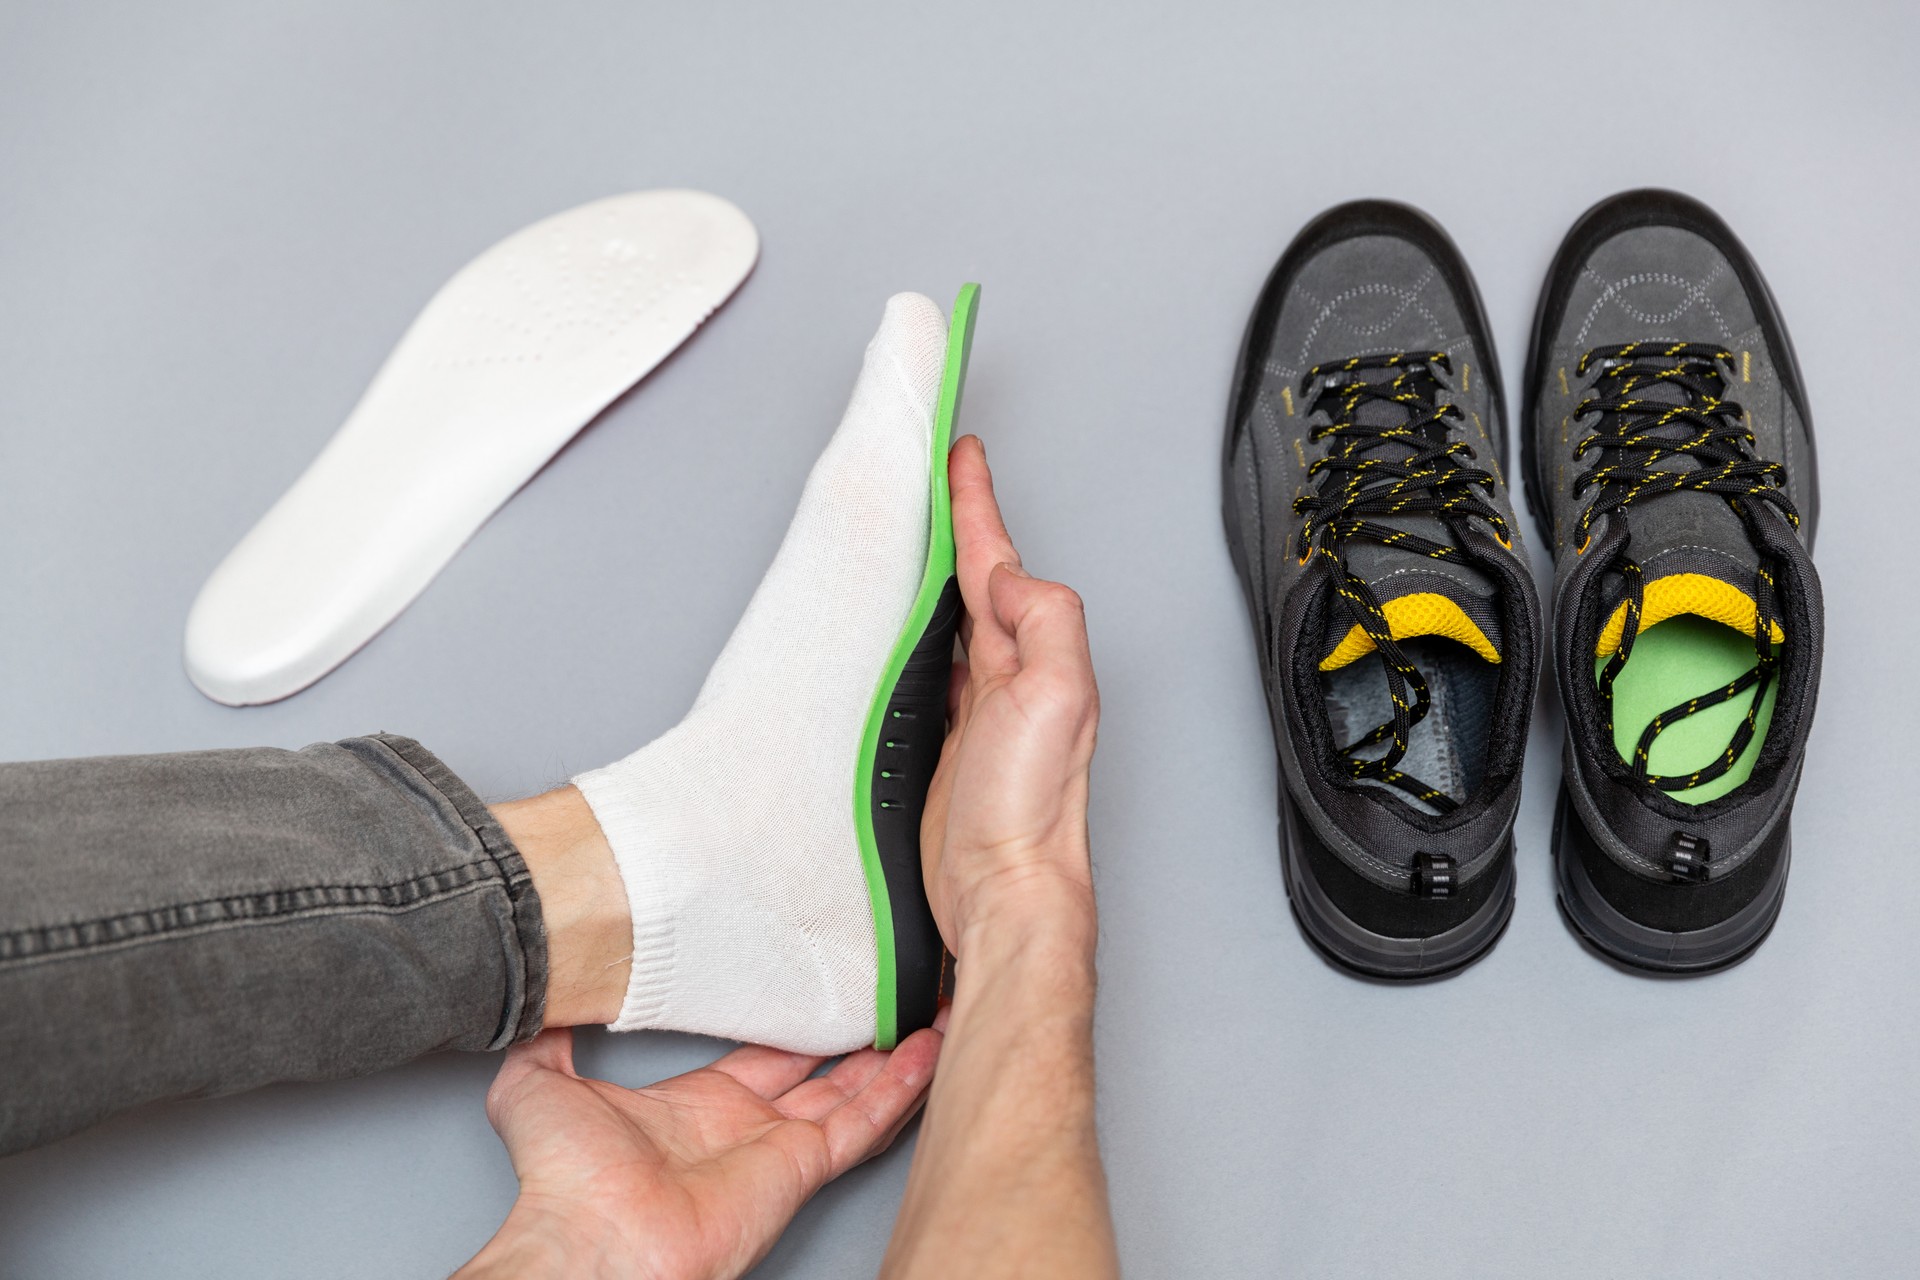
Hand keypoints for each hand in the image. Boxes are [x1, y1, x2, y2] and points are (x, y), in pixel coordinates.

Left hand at [459, 1023, 943, 1279]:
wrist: (588, 1238)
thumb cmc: (563, 1182)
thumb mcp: (535, 1087)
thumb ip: (546, 1042)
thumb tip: (538, 1004)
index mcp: (693, 1107)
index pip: (760, 1057)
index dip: (794, 1026)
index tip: (821, 993)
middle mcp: (743, 1128)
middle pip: (819, 1075)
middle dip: (857, 1040)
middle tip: (894, 1000)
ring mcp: (778, 1149)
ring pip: (854, 1095)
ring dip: (894, 1058)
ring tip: (931, 1016)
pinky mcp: (803, 1167)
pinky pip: (865, 1122)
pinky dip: (903, 1088)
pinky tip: (929, 1052)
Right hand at [922, 435, 1099, 951]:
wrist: (1003, 893)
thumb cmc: (1031, 810)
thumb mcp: (1057, 694)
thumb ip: (1041, 619)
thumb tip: (1003, 577)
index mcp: (1035, 652)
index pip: (997, 560)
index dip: (976, 506)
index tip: (960, 454)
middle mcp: (1014, 675)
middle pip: (977, 581)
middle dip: (958, 529)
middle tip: (935, 480)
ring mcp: (981, 709)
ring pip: (954, 622)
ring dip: (938, 579)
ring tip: (918, 538)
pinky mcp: (948, 744)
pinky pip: (932, 668)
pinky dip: (920, 638)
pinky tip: (905, 636)